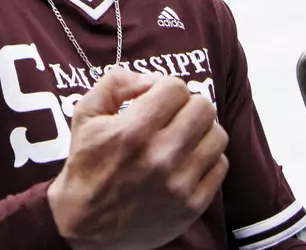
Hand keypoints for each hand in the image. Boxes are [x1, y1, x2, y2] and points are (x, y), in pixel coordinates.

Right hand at [47, 69, 229, 249]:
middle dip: (188, 104)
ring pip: (218, 136)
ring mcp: (179, 184)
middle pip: (203, 108)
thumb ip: (115, 83)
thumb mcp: (85, 114)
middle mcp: (160, 157)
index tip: (158, 98)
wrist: (85, 225)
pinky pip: (220, 166)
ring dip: (202, 131)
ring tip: (184, 136)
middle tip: (174, 114)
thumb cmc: (86, 165)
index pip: (177, 88)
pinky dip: (208, 158)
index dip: (167, 87)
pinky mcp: (192, 206)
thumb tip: (151, 79)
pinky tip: (188, 160)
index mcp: (133, 131)